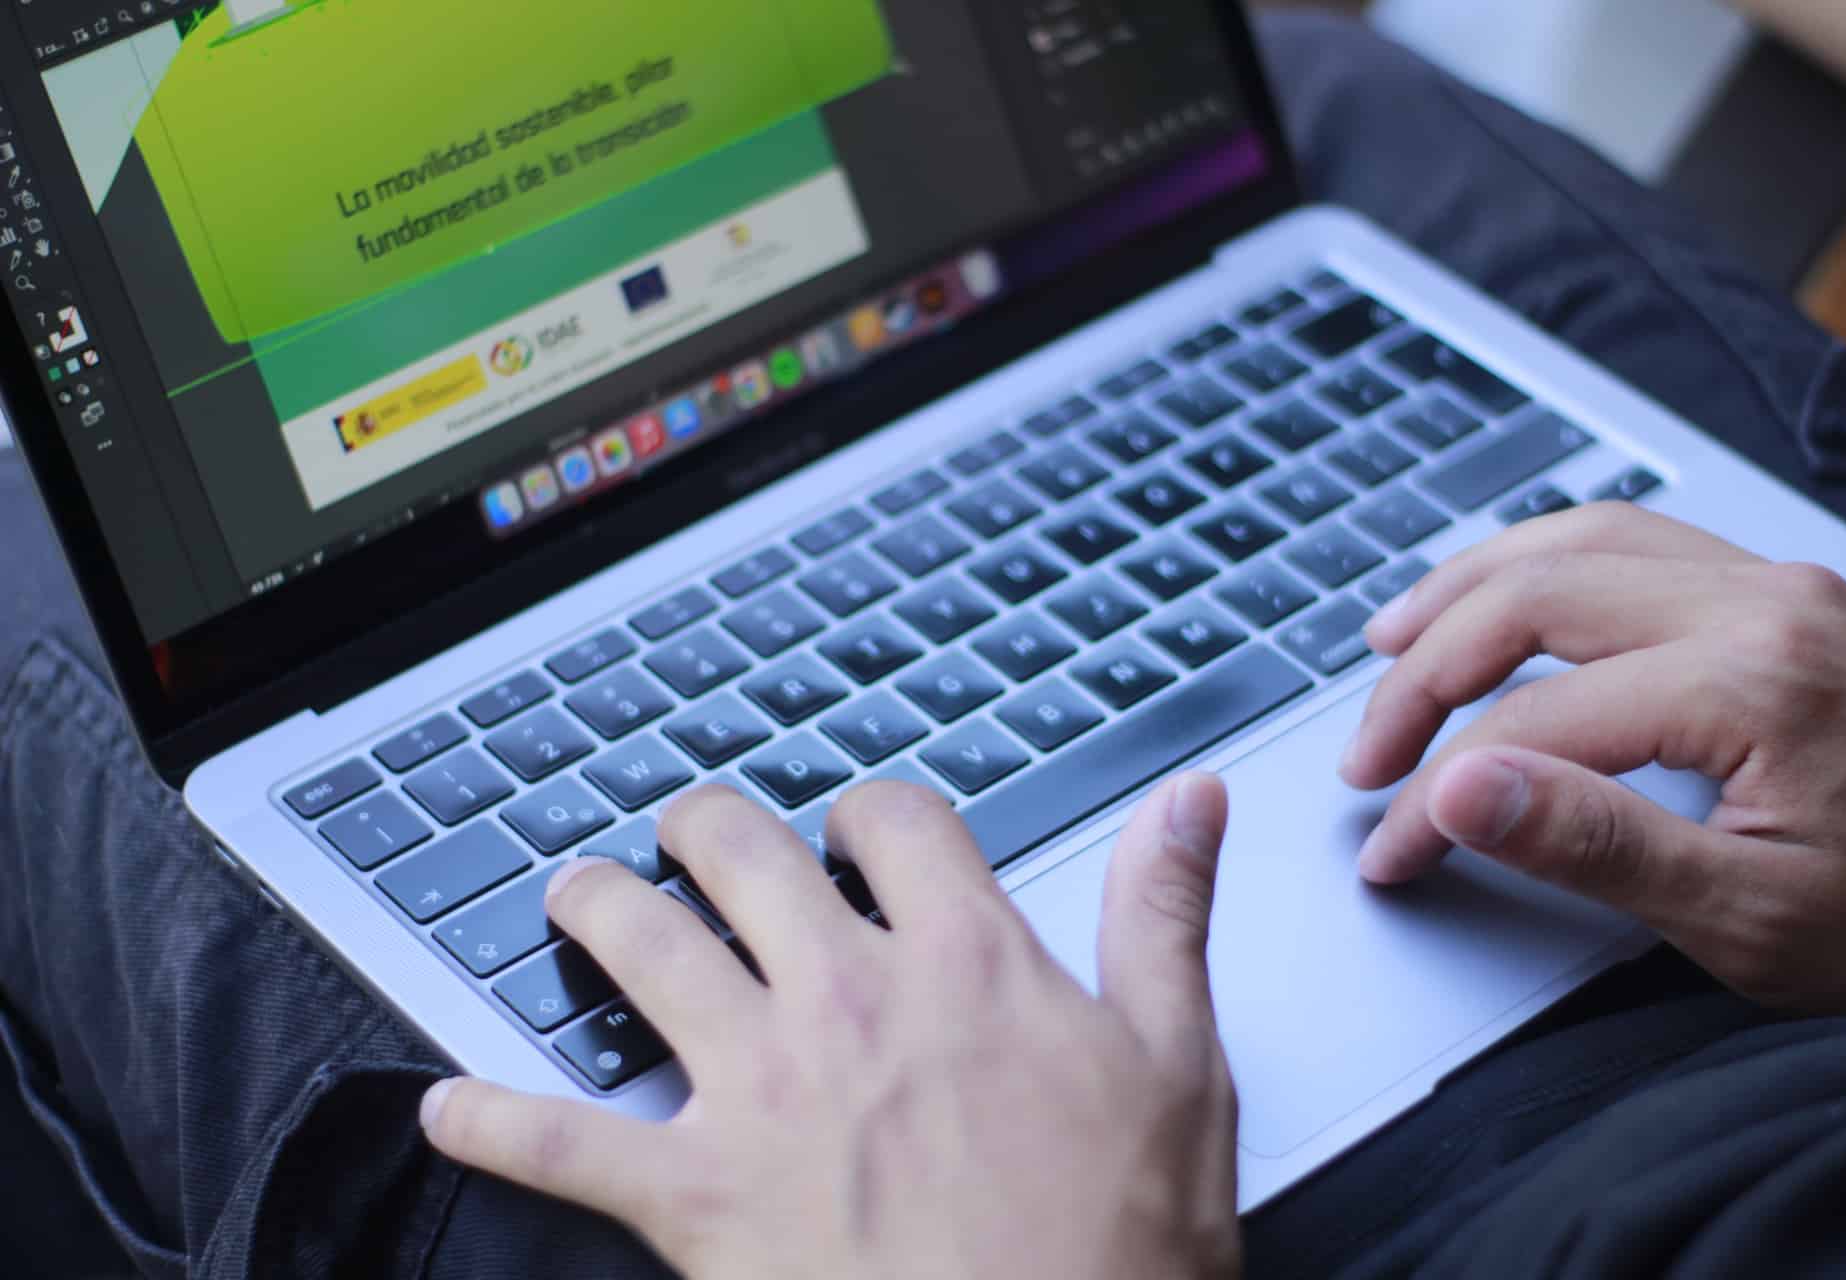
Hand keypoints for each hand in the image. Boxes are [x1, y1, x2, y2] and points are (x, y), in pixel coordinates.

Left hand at [420, 776, 1241, 1279]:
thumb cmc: (1117, 1252)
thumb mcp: (1178, 1068)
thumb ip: (1163, 917)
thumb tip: (1187, 803)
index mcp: (964, 961)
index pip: (892, 819)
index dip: (870, 810)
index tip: (862, 830)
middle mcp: (847, 999)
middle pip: (741, 850)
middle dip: (707, 827)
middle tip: (695, 836)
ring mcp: (762, 1090)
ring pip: (638, 945)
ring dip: (594, 906)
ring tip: (579, 894)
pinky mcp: (697, 1195)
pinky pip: (561, 1140)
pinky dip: (494, 1120)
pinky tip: (450, 1103)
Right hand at [1341, 502, 1845, 1011]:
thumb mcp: (1757, 920)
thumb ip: (1597, 847)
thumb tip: (1457, 792)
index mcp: (1752, 681)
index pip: (1534, 722)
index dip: (1436, 791)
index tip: (1391, 850)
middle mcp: (1760, 601)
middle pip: (1533, 597)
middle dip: (1424, 677)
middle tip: (1368, 755)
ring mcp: (1773, 582)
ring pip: (1573, 539)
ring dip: (1466, 590)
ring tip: (1389, 644)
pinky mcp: (1778, 589)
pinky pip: (1628, 537)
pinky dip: (1537, 562)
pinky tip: (1499, 596)